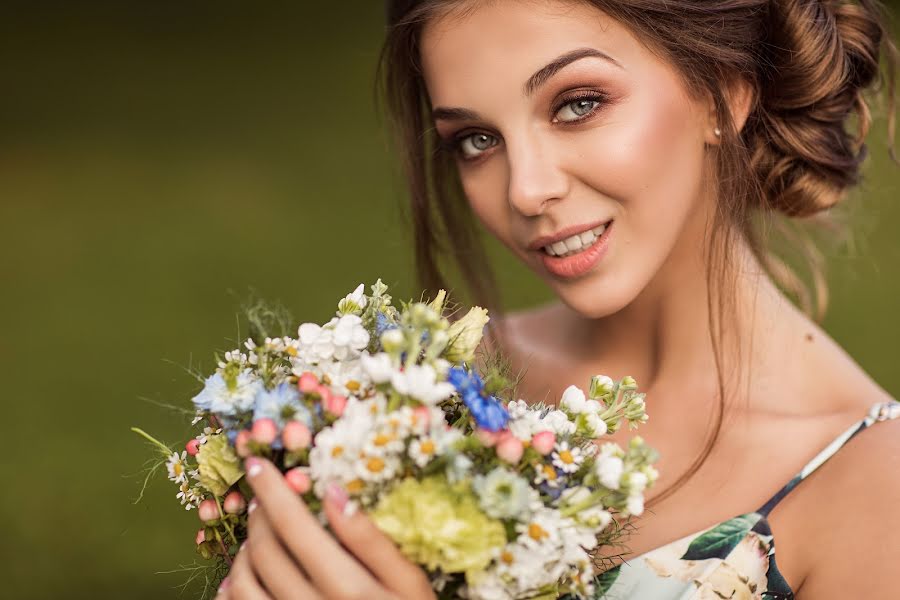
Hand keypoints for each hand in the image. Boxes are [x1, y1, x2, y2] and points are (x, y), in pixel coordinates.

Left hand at [216, 457, 434, 599]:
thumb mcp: (409, 581)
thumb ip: (372, 540)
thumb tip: (334, 491)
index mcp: (346, 588)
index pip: (295, 525)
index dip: (272, 490)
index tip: (258, 464)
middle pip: (264, 551)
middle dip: (258, 515)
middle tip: (263, 498)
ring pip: (243, 584)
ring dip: (243, 551)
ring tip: (257, 537)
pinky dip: (232, 589)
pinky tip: (242, 576)